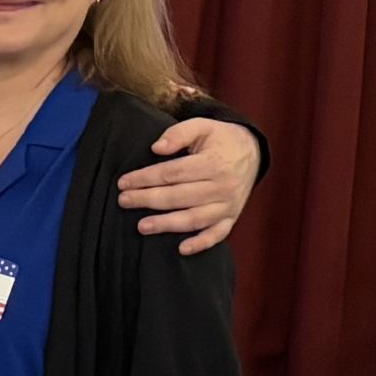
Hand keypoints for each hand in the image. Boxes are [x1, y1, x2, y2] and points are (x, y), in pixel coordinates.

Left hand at [118, 117, 260, 253]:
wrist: (252, 152)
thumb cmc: (219, 140)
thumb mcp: (203, 126)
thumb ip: (179, 133)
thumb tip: (156, 148)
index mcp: (214, 163)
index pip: (173, 173)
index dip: (145, 178)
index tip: (123, 182)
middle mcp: (222, 186)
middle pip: (179, 196)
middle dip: (148, 199)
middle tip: (123, 201)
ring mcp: (227, 205)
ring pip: (194, 219)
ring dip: (167, 224)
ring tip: (141, 226)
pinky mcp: (231, 217)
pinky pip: (217, 234)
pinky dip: (201, 243)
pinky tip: (182, 249)